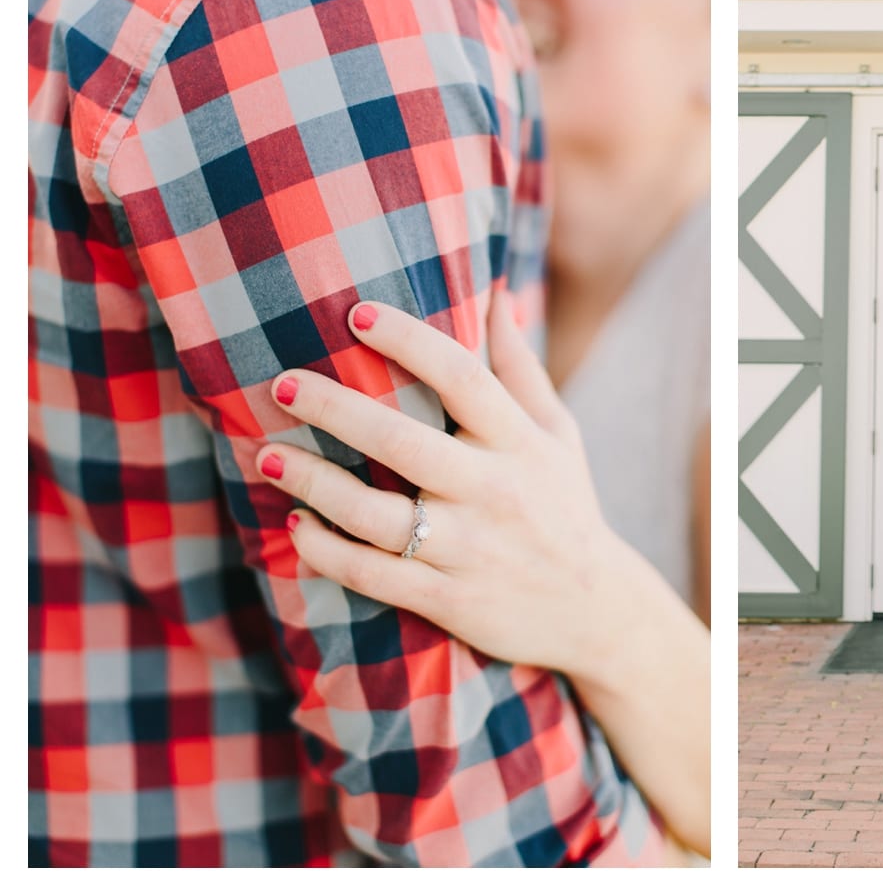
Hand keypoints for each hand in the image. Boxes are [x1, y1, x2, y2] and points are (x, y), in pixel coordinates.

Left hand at [255, 294, 623, 682]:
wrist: (594, 610)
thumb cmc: (565, 506)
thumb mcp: (557, 433)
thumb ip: (520, 367)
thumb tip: (496, 293)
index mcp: (521, 442)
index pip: (462, 377)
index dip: (409, 341)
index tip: (357, 313)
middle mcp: (495, 491)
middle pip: (401, 441)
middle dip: (334, 408)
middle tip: (282, 384)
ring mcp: (469, 548)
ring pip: (374, 515)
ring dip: (313, 483)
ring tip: (266, 454)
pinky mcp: (449, 600)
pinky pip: (373, 575)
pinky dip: (326, 552)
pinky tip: (295, 525)